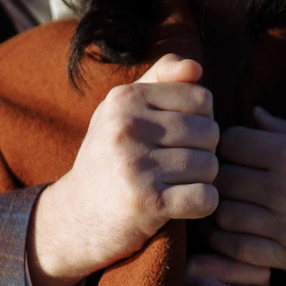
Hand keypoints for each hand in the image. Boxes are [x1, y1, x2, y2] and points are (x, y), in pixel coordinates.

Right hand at [28, 55, 219, 285]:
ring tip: (177, 184)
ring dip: (203, 181)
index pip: (201, 98)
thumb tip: (196, 67)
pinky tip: (182, 205)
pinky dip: (203, 205)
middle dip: (204, 152)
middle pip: (209, 132)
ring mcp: (136, 166)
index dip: (201, 120)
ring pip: (210, 166)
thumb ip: (159, 80)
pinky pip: (206, 198)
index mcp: (124, 99)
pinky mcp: (147, 203)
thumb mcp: (122, 111)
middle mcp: (127, 127)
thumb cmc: (109, 159)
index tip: (180, 138)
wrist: (75, 217)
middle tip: (179, 167)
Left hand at [209, 109, 285, 285]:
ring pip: (223, 217)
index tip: (230, 149)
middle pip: (219, 180)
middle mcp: (284, 190)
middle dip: (215, 177)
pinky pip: (240, 252)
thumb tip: (254, 115)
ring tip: (221, 206)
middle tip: (218, 179)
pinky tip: (231, 235)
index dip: (224, 144)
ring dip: (216, 211)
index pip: (229, 143)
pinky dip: (226, 244)